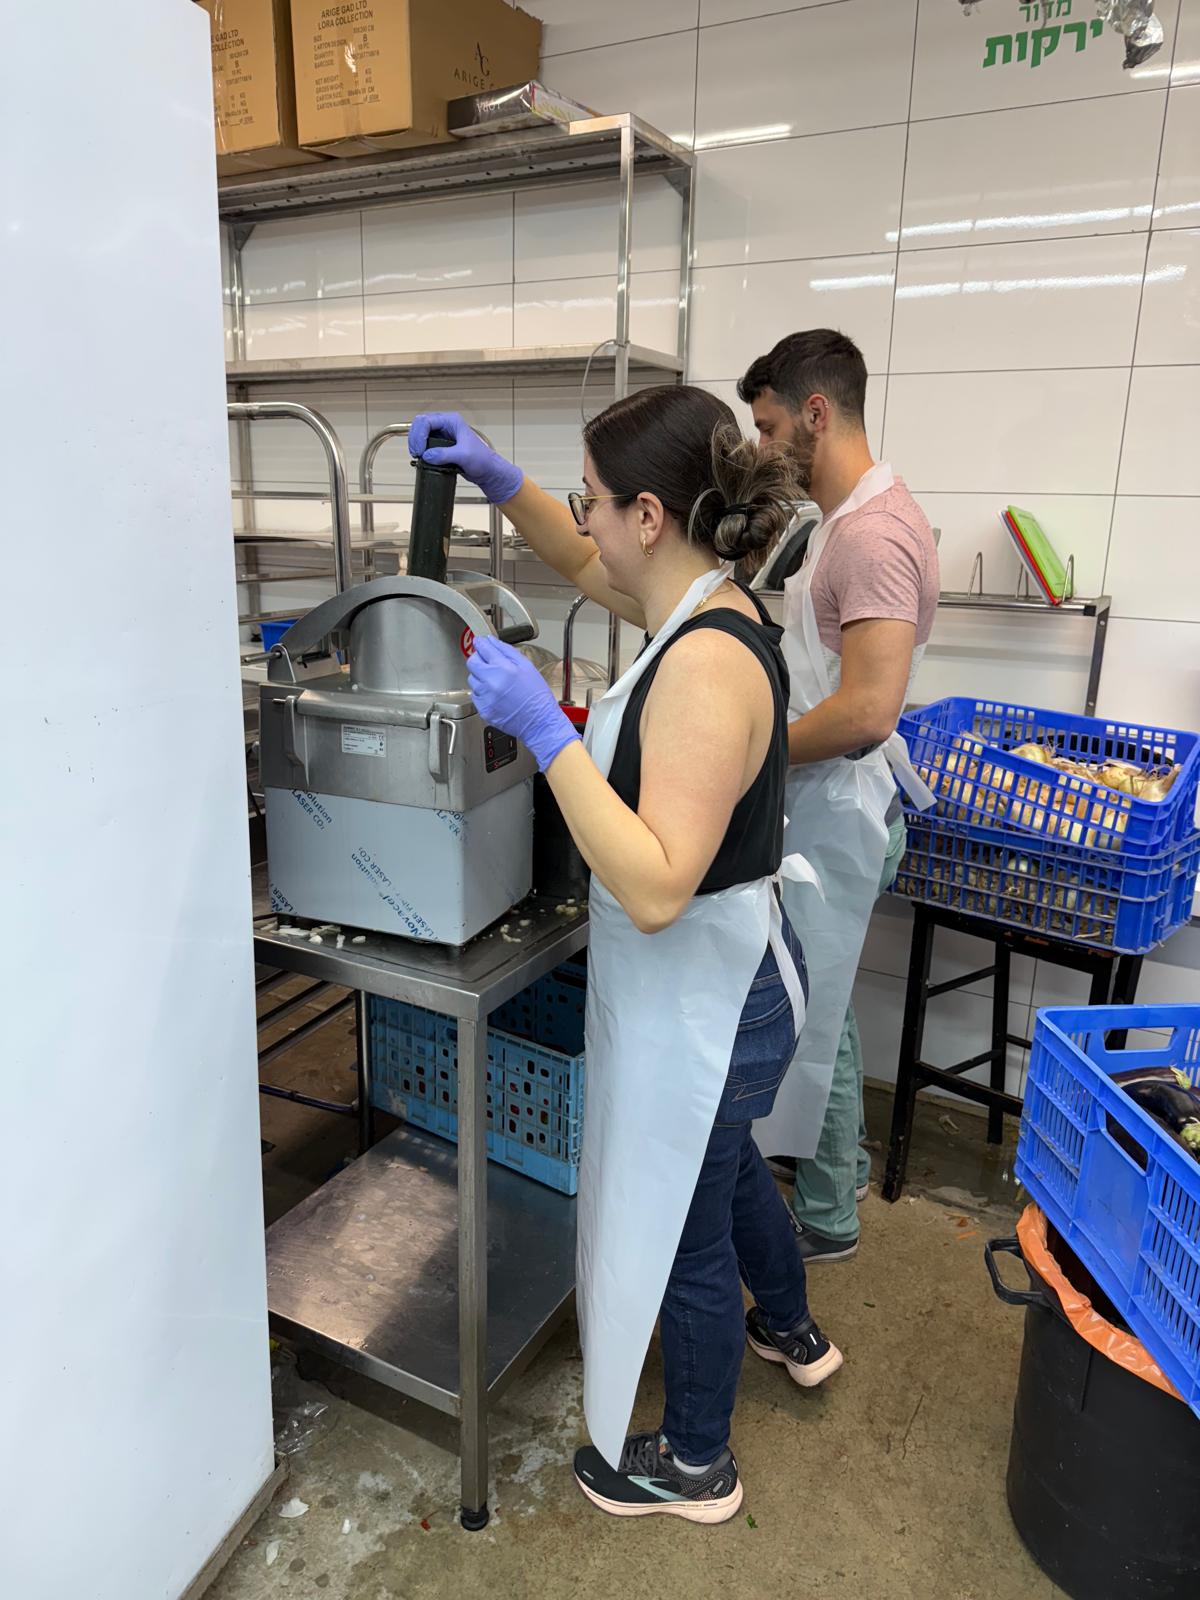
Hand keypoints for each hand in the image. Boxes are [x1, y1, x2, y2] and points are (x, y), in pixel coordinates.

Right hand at [409, 412, 523, 505]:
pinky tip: (421, 459)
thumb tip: (426, 456)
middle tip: (416, 453)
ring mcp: (442, 435)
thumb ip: (444, 454)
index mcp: (451, 421)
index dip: (419, 435)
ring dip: (416, 444)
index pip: (427, 421)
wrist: (487, 471)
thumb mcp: (463, 456)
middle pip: (420, 424)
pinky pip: (424, 444)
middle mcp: (445, 425)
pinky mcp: (440, 446)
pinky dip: (420, 450)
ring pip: (420, 433)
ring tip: (418, 457)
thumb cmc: (482, 460)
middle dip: (415, 438)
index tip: (420, 451)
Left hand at [467, 635, 579, 773]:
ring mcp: (486, 698)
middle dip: (479, 659)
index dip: (481, 643)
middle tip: (489, 663)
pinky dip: (483, 693)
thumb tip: (491, 641)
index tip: (481, 642)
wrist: (540, 722)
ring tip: (497, 682)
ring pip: (472, 680)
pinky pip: (476, 696)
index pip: (483, 648)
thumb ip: (506, 650)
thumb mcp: (527, 666)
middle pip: (472, 663)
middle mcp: (491, 683)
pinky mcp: (483, 710)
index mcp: (504, 669)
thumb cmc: (537, 696)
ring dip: (481, 677)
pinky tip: (497, 695)